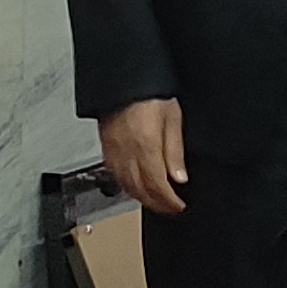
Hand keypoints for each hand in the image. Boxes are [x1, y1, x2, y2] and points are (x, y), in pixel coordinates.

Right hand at [99, 97, 187, 215]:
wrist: (125, 79)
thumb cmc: (150, 92)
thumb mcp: (173, 118)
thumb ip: (175, 151)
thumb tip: (180, 178)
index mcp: (145, 145)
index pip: (157, 186)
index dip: (170, 202)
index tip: (180, 206)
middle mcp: (126, 152)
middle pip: (140, 191)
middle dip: (157, 205)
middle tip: (171, 209)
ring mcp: (113, 151)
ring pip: (126, 186)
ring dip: (142, 198)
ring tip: (156, 201)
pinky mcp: (106, 147)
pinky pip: (115, 175)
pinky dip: (127, 186)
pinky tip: (136, 186)